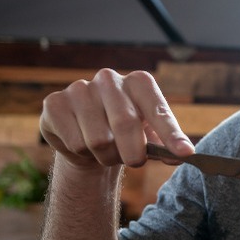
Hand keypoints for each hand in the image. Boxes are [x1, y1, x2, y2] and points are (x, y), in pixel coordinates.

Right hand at [40, 68, 194, 169]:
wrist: (87, 140)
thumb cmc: (126, 136)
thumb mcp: (151, 137)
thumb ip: (168, 144)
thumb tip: (185, 154)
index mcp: (139, 82)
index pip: (158, 109)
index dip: (171, 134)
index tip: (185, 154)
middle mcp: (109, 79)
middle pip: (126, 124)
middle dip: (134, 154)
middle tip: (134, 161)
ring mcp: (79, 89)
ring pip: (99, 140)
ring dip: (107, 157)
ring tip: (107, 151)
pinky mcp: (55, 103)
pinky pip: (76, 143)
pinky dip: (83, 154)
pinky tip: (83, 143)